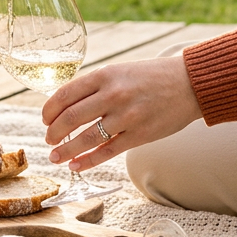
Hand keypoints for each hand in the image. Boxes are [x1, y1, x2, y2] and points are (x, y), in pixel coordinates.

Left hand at [42, 55, 201, 170]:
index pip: (64, 95)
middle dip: (53, 133)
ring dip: (65, 151)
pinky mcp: (140, 135)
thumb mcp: (119, 71)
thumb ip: (95, 87)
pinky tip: (76, 165)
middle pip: (70, 118)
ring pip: (86, 138)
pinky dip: (87, 160)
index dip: (49, 111)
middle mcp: (113, 95)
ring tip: (55, 157)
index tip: (45, 119)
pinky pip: (107, 151)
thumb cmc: (151, 77)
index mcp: (105, 75)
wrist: (191, 83)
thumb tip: (65, 106)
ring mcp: (127, 116)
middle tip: (49, 140)